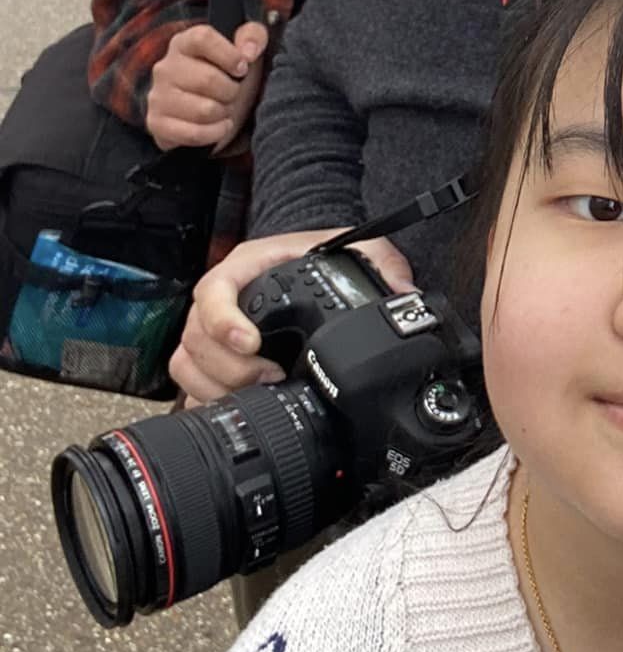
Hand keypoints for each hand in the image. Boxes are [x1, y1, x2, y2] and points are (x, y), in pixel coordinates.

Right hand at [146, 22, 268, 151]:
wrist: (205, 109)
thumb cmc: (227, 74)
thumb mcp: (244, 49)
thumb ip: (253, 36)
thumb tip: (249, 51)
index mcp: (183, 43)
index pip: (202, 38)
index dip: (229, 55)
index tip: (242, 68)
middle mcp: (165, 68)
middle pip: (208, 80)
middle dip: (232, 91)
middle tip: (234, 93)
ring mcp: (158, 97)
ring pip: (204, 110)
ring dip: (224, 112)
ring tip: (224, 108)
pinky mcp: (157, 124)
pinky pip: (194, 134)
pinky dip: (216, 133)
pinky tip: (221, 125)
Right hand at [170, 229, 414, 404]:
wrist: (305, 258)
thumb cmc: (319, 253)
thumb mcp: (355, 247)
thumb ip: (383, 263)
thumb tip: (405, 294)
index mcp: (246, 267)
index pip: (214, 291)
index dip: (224, 321)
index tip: (250, 342)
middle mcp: (221, 297)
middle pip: (195, 337)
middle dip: (229, 366)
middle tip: (267, 377)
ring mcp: (212, 328)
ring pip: (188, 362)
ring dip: (218, 385)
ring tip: (259, 391)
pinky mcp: (214, 356)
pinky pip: (191, 381)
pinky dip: (208, 397)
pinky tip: (238, 405)